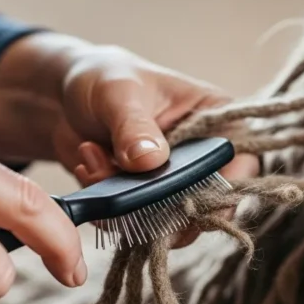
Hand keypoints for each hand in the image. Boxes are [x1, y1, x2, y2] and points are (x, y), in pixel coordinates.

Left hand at [0, 33, 258, 201]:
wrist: (61, 98)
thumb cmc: (103, 79)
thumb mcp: (119, 94)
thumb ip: (134, 127)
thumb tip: (150, 160)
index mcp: (218, 120)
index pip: (242, 164)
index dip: (224, 189)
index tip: (186, 200)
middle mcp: (203, 156)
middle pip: (207, 204)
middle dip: (159, 202)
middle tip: (122, 181)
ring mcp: (175, 183)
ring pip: (168, 221)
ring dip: (125, 204)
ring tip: (92, 161)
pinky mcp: (146, 202)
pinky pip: (136, 225)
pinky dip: (108, 207)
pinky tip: (88, 167)